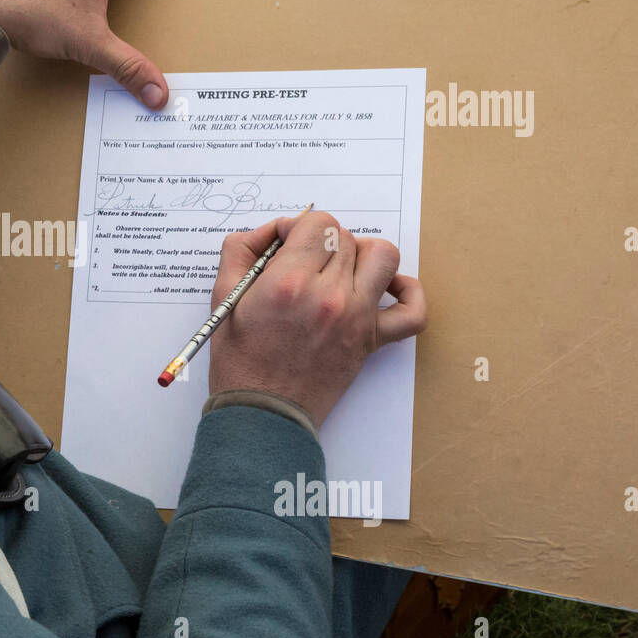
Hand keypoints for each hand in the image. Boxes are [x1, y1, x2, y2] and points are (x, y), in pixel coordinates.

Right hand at [207, 211, 427, 429]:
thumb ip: (241, 251)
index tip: (284, 245)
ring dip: (361, 254)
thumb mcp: (224, 298)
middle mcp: (328, 295)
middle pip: (344, 238)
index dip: (298, 227)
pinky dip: (408, 292)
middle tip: (299, 264)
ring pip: (382, 256)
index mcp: (289, 282)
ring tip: (339, 269)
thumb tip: (268, 231)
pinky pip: (413, 311)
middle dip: (319, 243)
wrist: (263, 413)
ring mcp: (356, 318)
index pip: (316, 224)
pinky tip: (387, 288)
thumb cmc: (240, 360)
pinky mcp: (371, 341)